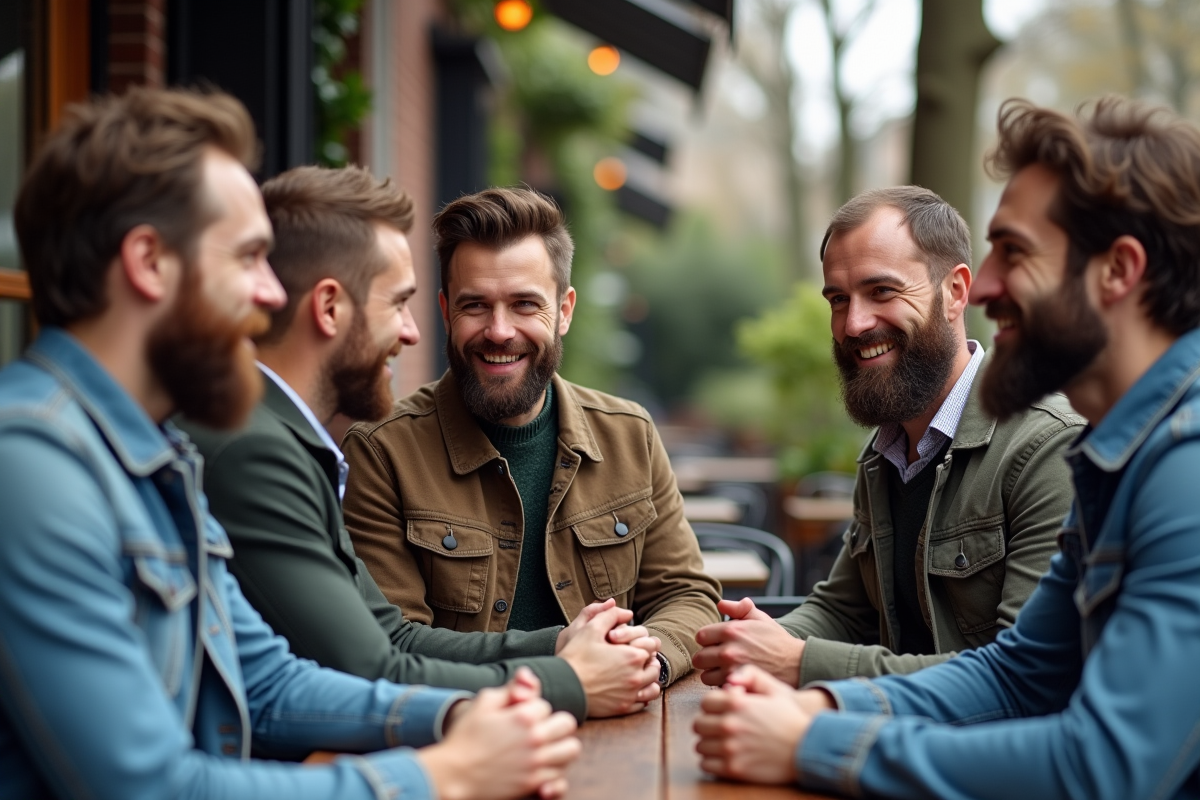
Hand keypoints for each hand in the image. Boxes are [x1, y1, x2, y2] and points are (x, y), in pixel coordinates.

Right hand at [419, 667, 580, 799]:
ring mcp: (536, 763)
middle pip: (567, 724)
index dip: (532, 709)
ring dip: (561, 746)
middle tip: (540, 730)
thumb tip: (528, 675)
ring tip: (546, 748)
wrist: (454, 773)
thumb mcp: (484, 703)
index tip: (518, 717)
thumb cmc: (466, 736)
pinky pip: (561, 777)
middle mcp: (534, 738)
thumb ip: (510, 688)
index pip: (545, 705)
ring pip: (571, 749)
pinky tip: (543, 768)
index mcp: (523, 716)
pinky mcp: (533, 783)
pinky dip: (555, 773)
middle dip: (555, 724)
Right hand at [558, 604, 661, 716]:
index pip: (652, 646)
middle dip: (648, 661)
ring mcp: (630, 695)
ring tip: (637, 674)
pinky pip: (642, 703)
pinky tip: (631, 689)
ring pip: (653, 688)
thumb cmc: (576, 656)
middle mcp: (636, 677)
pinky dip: (641, 696)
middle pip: (655, 667)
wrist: (563, 685)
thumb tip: (626, 612)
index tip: (635, 643)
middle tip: (637, 658)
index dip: (644, 642)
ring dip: (649, 680)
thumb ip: (609, 615)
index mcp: (632, 656)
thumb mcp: (590, 629)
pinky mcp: (622, 708)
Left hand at [693, 598, 804, 686]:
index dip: (708, 640)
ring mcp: (731, 669)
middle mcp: (728, 650)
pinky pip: (716, 686)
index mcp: (731, 630)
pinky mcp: (737, 684)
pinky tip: (732, 679)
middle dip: (707, 658)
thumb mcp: (760, 618)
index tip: (717, 643)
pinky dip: (721, 684)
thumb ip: (738, 609)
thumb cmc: (776, 640)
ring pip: (704, 675)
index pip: (701, 636)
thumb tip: (720, 604)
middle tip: (719, 658)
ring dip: (712, 673)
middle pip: (699, 657)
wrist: (795, 664)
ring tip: (725, 670)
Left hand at [694, 665, 815, 784]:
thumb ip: (749, 676)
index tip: (722, 712)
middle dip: (708, 725)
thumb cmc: (790, 717)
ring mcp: (730, 748)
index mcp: (736, 703)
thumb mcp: (773, 688)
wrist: (808, 747)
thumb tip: (729, 681)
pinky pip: (706, 764)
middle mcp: (729, 724)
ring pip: (700, 745)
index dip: (714, 707)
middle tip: (721, 728)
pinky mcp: (733, 768)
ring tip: (724, 743)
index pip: (705, 703)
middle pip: (699, 724)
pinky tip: (725, 757)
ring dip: (710, 744)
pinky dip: (712, 761)